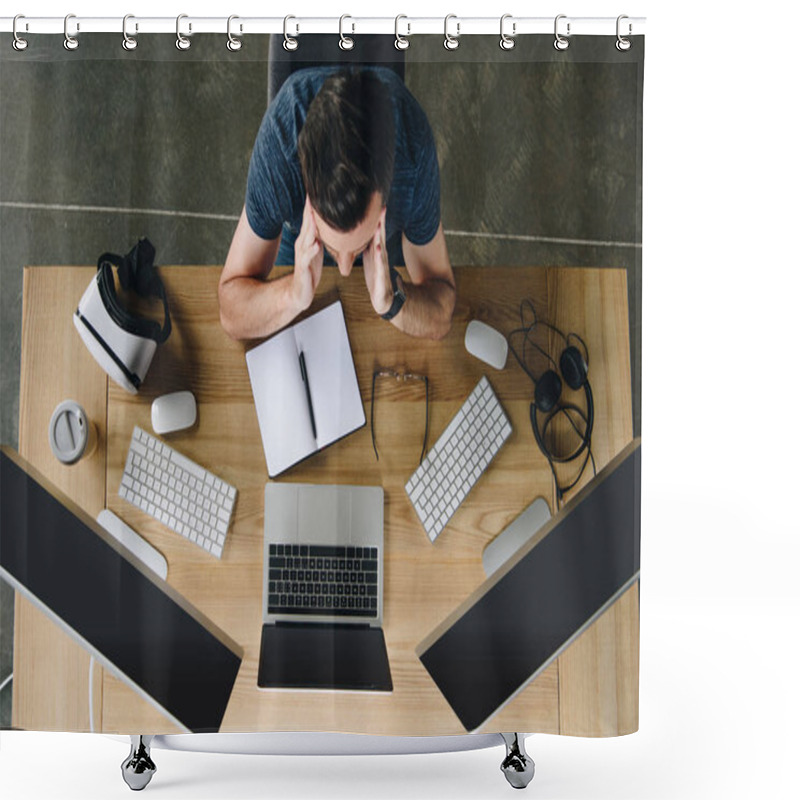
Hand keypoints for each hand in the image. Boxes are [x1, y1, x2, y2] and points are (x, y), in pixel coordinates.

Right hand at [292, 196, 323, 311]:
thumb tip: (331, 222)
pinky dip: (312, 251)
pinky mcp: (303, 268)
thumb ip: (320, 235)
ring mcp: (302, 256)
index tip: (319, 187)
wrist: (299, 292)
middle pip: (307, 224)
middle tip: (313, 194)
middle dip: (310, 210)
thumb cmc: (310, 270)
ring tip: (313, 215)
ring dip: (310, 227)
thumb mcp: (317, 249)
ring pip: (306, 238)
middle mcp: (303, 244)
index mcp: (308, 239)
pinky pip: (307, 258)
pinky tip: (316, 245)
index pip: (310, 218)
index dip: (314, 204)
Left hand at [362, 210, 392, 315]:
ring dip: (380, 236)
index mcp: (376, 251)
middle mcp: (380, 255)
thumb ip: (366, 245)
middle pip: (380, 236)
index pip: (376, 232)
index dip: (376, 218)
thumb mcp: (369, 258)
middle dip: (381, 222)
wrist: (384, 298)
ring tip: (378, 225)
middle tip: (381, 207)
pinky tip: (377, 248)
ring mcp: (382, 265)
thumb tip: (358, 233)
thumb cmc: (376, 277)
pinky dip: (378, 256)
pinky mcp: (380, 276)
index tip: (376, 203)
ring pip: (380, 248)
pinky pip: (379, 265)